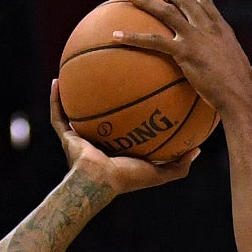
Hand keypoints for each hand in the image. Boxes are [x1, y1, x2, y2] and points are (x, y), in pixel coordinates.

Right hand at [50, 78, 196, 195]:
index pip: (123, 121)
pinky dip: (55, 99)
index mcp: (117, 145)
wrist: (99, 183)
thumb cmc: (127, 178)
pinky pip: (57, 114)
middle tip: (109, 68)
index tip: (140, 84)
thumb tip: (196, 149)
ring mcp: (79, 136)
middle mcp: (96, 138)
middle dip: (101, 90)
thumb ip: (179, 164)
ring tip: (75, 68)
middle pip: (99, 110)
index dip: (129, 104)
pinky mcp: (66, 136)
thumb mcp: (159, 172)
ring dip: (73, 90)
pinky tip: (56, 81)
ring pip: (74, 108)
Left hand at [118, 0, 251, 116]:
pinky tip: (115, 36)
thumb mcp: (245, 74)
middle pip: (184, 0)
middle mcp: (209, 28)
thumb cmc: (242, 92)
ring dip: (145, 1)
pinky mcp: (184, 52)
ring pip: (166, 11)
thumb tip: (248, 79)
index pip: (206, 5)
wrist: (240, 96)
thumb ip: (242, 70)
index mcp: (223, 31)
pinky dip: (132, 37)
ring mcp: (196, 37)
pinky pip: (152, 41)